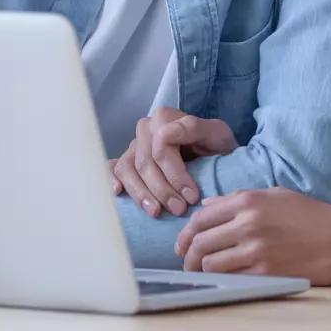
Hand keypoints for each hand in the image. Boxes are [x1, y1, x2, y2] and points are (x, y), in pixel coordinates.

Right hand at [109, 107, 237, 217]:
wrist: (214, 155)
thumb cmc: (216, 146)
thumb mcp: (217, 134)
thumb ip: (194, 128)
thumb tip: (165, 135)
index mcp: (165, 118)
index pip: (161, 147)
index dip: (176, 174)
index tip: (192, 196)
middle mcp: (146, 129)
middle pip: (145, 162)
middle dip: (161, 189)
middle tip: (179, 209)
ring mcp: (134, 145)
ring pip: (127, 169)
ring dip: (140, 193)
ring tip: (155, 212)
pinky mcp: (128, 160)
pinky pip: (113, 169)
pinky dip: (113, 180)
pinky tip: (118, 193)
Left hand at [174, 188, 330, 285]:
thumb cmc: (315, 217)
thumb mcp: (277, 196)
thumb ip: (239, 199)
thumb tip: (207, 205)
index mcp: (248, 201)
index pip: (201, 217)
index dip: (185, 233)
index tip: (182, 244)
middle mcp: (248, 223)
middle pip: (199, 241)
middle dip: (187, 255)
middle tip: (186, 263)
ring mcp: (256, 249)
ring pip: (210, 262)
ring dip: (202, 270)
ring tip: (202, 274)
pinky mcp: (267, 272)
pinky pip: (231, 278)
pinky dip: (223, 280)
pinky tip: (224, 280)